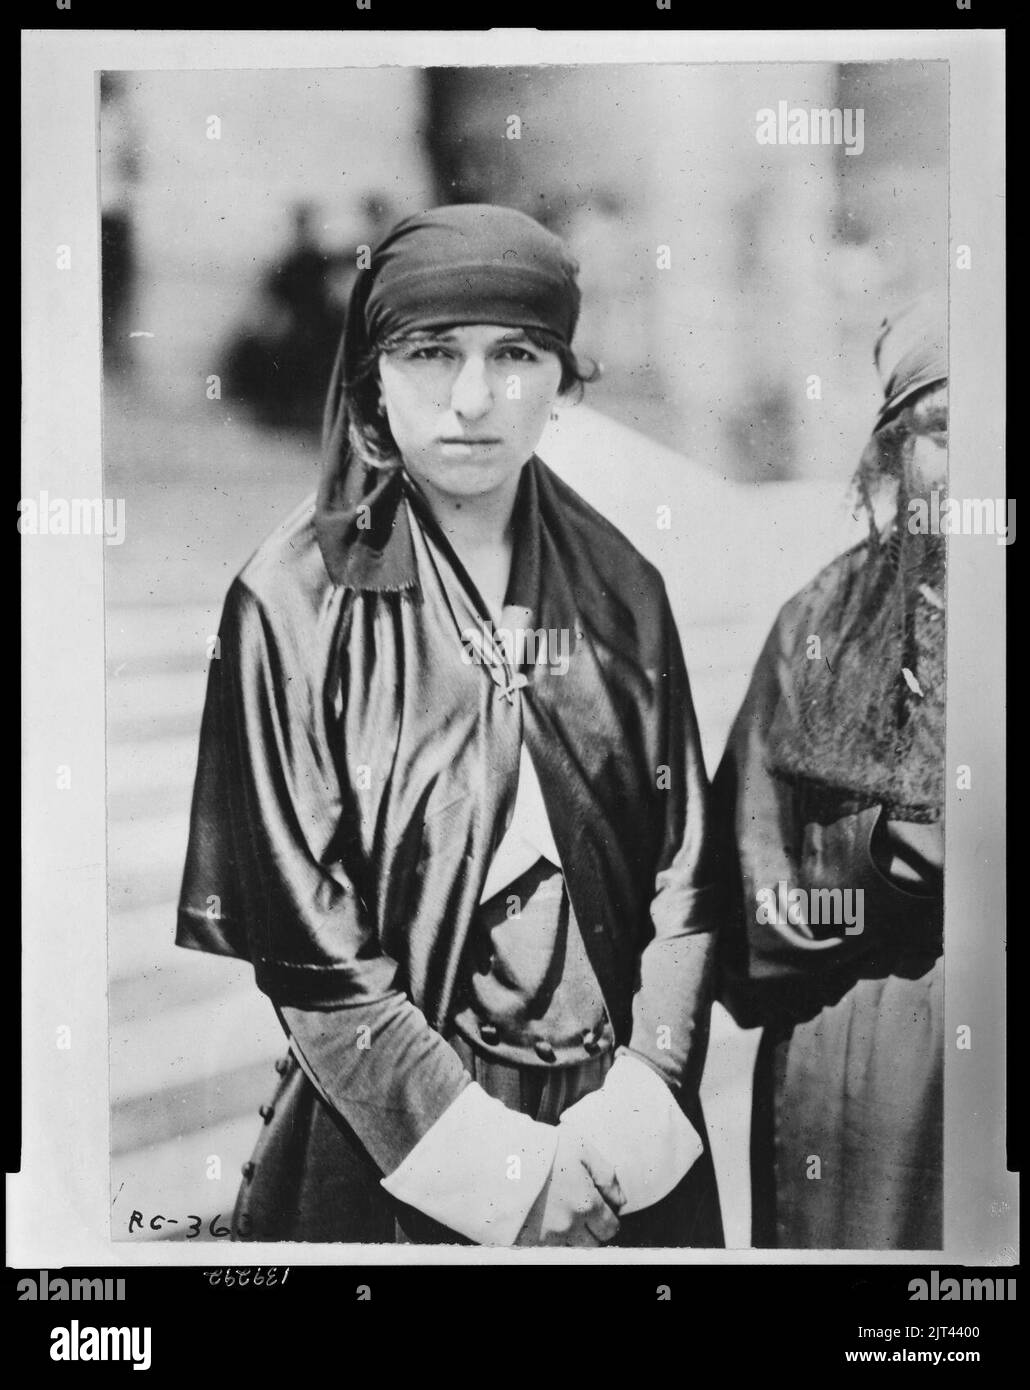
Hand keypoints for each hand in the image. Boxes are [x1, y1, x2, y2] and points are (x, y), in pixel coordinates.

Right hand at [514, 1127, 624, 1246]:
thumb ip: (606, 1174)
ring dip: (570, 1238)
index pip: (610, 1228)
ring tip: (559, 1216)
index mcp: (586, 1205)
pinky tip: (541, 1221)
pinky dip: (547, 1240)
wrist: (495, 1158)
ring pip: (570, 1250)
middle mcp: (569, 1227)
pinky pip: (545, 1251)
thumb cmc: (540, 1149)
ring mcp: (546, 1239)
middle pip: (592, 1245)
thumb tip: (622, 1200)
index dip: (609, 1220)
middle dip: (592, 1231)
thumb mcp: (580, 1147)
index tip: (601, 1211)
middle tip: (581, 1213)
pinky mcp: (524, 1244)